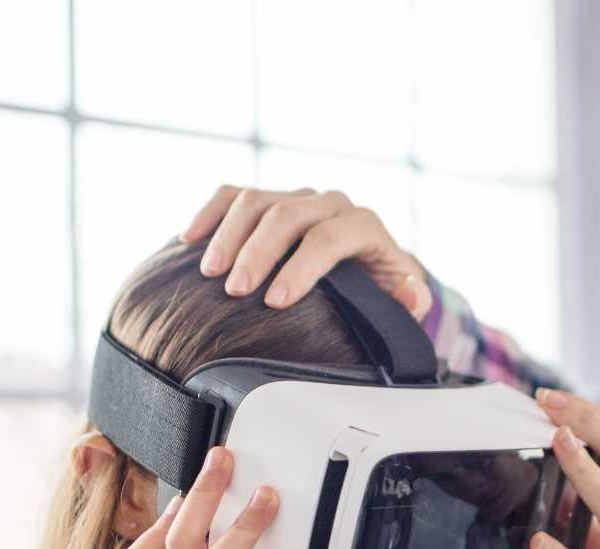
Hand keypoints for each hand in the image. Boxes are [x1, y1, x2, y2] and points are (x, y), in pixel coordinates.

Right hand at [180, 185, 431, 316]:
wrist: (366, 265)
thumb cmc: (380, 288)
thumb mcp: (401, 297)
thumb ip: (410, 298)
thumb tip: (411, 293)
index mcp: (363, 225)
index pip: (330, 238)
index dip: (301, 268)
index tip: (274, 301)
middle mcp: (328, 203)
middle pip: (287, 215)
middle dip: (258, 252)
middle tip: (234, 291)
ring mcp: (295, 197)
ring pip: (255, 201)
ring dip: (229, 236)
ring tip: (210, 273)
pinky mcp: (267, 199)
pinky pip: (232, 195)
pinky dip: (209, 213)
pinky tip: (188, 240)